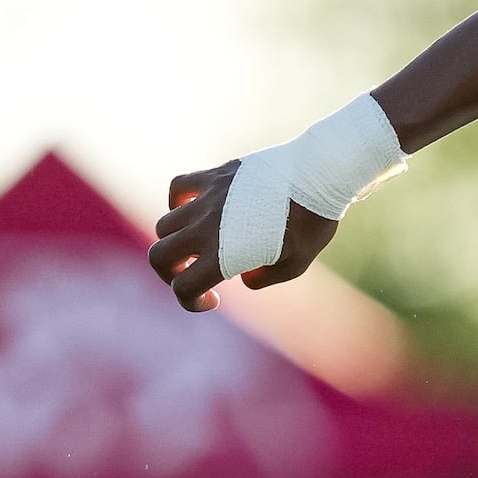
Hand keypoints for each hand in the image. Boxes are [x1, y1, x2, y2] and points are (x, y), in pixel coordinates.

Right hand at [149, 162, 336, 311]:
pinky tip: (195, 208)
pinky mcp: (213, 176)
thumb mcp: (294, 265)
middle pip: (158, 256)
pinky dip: (177, 202)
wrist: (319, 177)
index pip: (183, 288)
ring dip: (175, 240)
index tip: (213, 299)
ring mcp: (206, 199)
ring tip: (201, 243)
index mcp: (223, 254)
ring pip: (165, 225)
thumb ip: (262, 277)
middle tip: (193, 273)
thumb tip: (241, 275)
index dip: (190, 301)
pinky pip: (177, 187)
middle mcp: (206, 227)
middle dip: (170, 273)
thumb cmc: (312, 224)